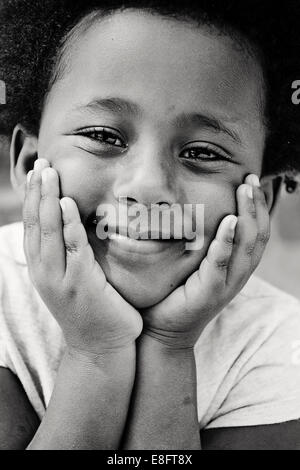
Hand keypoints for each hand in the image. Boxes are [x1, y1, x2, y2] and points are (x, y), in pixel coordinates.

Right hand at [23, 159, 142, 356]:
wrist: (101, 349)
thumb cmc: (92, 311)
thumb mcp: (73, 281)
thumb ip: (69, 255)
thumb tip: (74, 227)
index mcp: (43, 269)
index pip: (33, 227)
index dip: (32, 198)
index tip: (36, 173)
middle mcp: (44, 272)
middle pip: (35, 223)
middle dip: (36, 191)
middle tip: (40, 162)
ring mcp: (59, 278)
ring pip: (48, 231)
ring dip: (46, 199)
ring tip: (47, 172)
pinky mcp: (80, 283)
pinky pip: (72, 247)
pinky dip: (68, 223)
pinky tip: (66, 202)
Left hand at [140, 174, 269, 348]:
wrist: (162, 330)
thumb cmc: (174, 293)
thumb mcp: (192, 264)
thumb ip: (198, 242)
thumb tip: (188, 210)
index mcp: (235, 266)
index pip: (256, 233)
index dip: (258, 207)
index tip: (250, 181)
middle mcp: (237, 274)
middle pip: (258, 235)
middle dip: (256, 205)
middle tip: (249, 179)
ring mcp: (226, 285)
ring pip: (247, 246)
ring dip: (248, 216)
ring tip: (245, 192)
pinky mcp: (210, 293)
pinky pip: (220, 264)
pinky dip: (227, 242)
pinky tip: (229, 223)